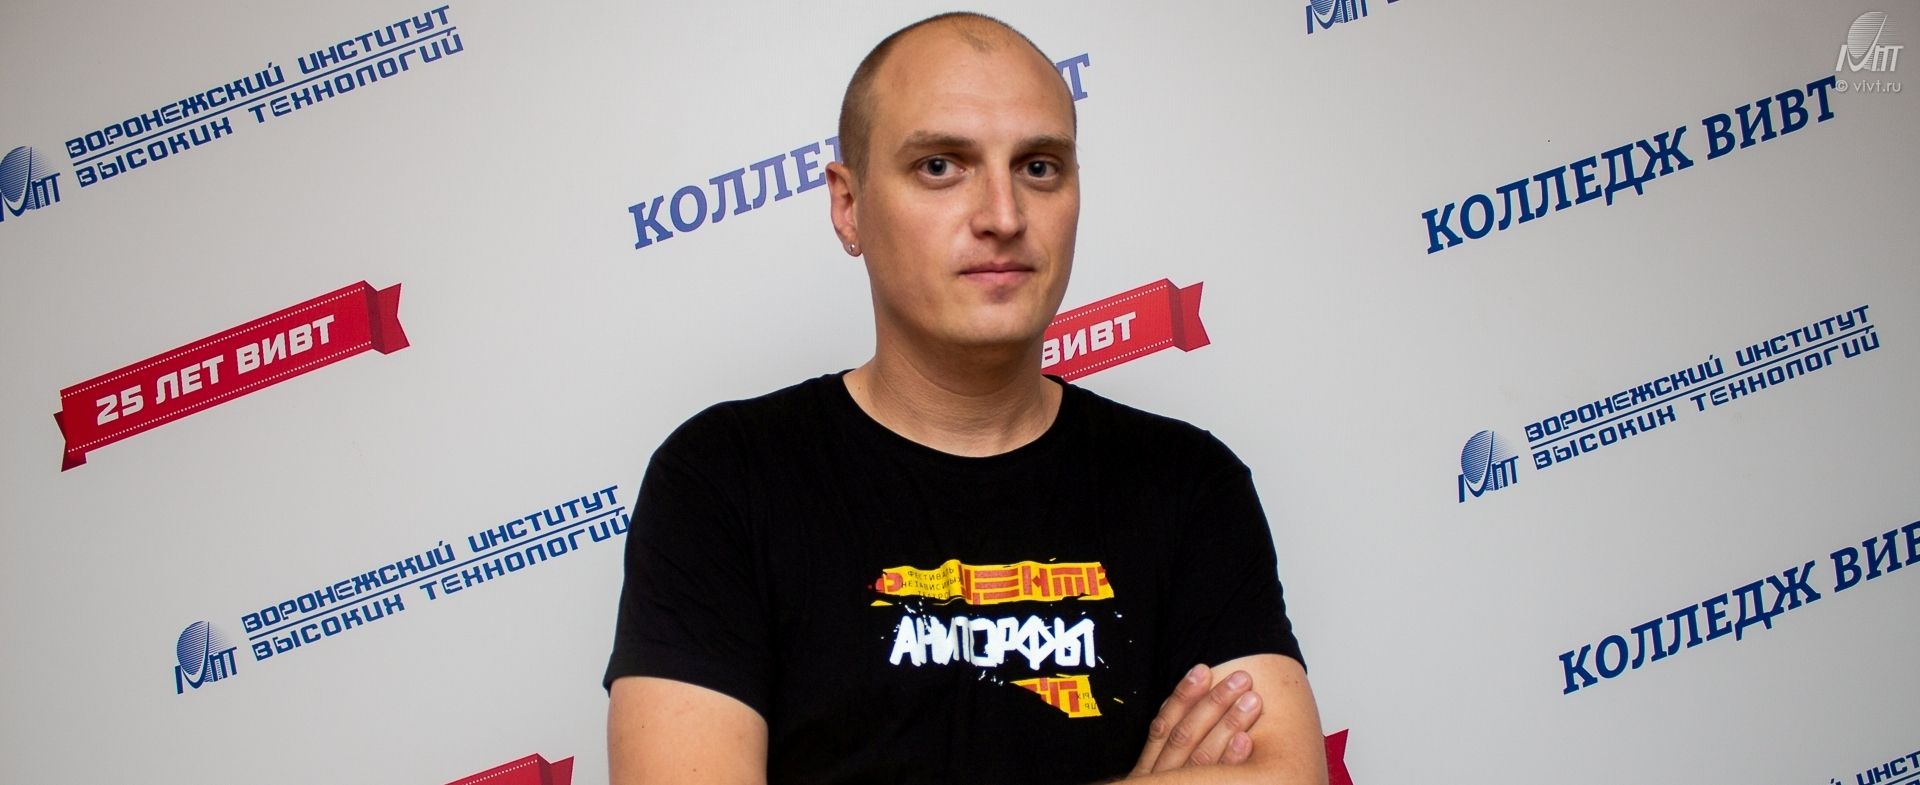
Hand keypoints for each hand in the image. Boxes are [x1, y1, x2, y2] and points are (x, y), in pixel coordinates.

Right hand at [1128, 664, 1263, 776]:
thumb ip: (1171, 748)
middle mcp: (1163, 778)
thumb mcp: (1160, 773)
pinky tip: (1246, 741)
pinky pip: (1218, 782)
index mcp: (1151, 767)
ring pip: (1203, 756)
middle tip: (1240, 679)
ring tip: (1252, 700)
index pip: (1164, 725)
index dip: (1183, 695)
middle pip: (1185, 736)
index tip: (1203, 669)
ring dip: (1229, 725)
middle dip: (1214, 703)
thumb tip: (1193, 704)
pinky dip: (1232, 761)